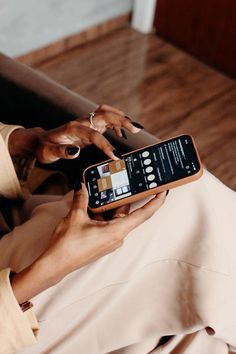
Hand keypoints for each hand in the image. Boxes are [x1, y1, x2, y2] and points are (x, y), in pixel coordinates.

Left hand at [8, 104, 141, 162]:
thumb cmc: (44, 148)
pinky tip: (122, 133)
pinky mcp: (89, 126)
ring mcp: (86, 123)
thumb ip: (61, 152)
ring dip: (121, 118)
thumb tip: (75, 151)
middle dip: (121, 121)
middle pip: (104, 115)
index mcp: (72, 129)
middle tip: (136, 129)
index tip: (115, 156)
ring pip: (106, 114)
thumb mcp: (48, 153)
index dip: (106, 145)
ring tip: (135, 128)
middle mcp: (81, 122)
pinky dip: (116, 124)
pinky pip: (105, 120)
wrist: (40, 141)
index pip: (94, 135)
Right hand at [11, 185, 165, 302]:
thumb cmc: (68, 245)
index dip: (155, 203)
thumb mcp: (75, 216)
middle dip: (124, 198)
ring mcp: (110, 241)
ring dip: (109, 206)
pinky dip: (103, 214)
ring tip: (101, 191)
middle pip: (127, 213)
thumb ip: (82, 198)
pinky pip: (108, 224)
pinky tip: (92, 205)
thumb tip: (82, 187)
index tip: (163, 192)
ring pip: (115, 218)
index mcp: (117, 231)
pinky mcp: (102, 242)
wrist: (55, 264)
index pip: (143, 215)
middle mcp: (117, 237)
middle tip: (125, 182)